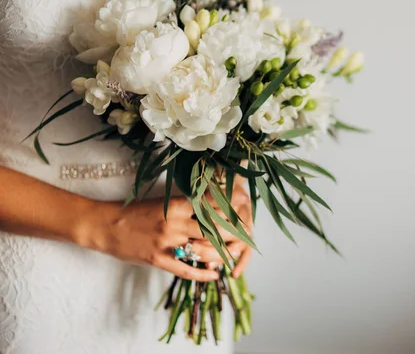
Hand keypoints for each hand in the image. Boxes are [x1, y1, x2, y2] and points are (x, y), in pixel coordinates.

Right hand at [83, 185, 252, 280]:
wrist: (105, 225)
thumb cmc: (135, 212)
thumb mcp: (162, 203)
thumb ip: (185, 205)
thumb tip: (211, 205)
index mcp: (175, 206)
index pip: (210, 206)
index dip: (230, 208)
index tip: (244, 208)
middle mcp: (174, 224)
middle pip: (212, 229)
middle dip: (232, 233)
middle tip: (246, 235)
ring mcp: (166, 243)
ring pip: (202, 251)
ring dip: (221, 255)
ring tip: (233, 256)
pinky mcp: (157, 260)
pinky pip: (185, 270)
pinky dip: (202, 274)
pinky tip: (214, 276)